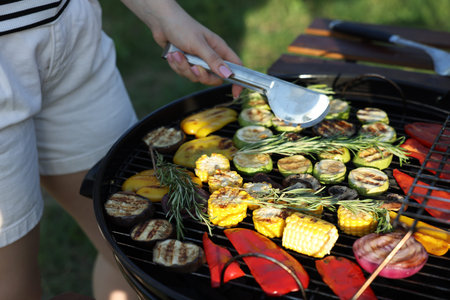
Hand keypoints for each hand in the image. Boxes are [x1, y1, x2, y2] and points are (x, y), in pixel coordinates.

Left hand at [121, 0, 242, 97]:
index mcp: (219, 49)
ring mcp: (198, 60)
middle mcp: (210, 56)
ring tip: (176, 54)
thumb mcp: (199, 44)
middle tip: (193, 67)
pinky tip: (172, 55)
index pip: (235, 67)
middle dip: (201, 75)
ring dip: (184, 68)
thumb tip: (228, 75)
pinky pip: (184, 73)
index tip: (235, 93)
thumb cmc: (182, 27)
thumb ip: (213, 60)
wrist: (161, 21)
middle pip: (214, 78)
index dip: (237, 80)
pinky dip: (177, 66)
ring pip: (196, 77)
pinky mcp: (186, 63)